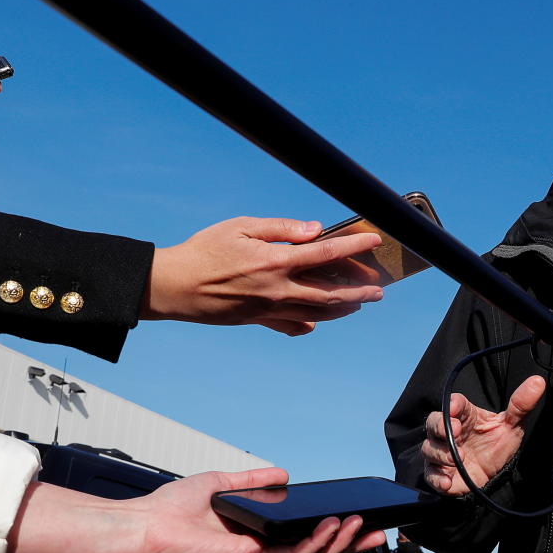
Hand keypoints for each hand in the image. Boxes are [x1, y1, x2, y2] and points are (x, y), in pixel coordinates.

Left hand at [135, 468, 385, 552]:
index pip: (302, 539)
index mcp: (256, 535)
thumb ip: (253, 482)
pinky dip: (312, 544)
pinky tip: (327, 528)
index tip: (358, 520)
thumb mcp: (220, 485)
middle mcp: (258, 550)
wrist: (145, 524)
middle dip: (348, 547)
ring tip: (357, 525)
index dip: (333, 534)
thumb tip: (283, 474)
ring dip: (336, 545)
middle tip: (376, 533)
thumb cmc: (171, 509)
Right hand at [142, 216, 384, 335]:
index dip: (354, 247)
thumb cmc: (204, 250)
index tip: (374, 241)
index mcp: (276, 261)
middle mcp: (279, 290)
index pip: (326, 253)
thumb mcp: (242, 226)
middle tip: (379, 289)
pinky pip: (290, 326)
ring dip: (343, 309)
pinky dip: (309, 324)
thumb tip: (315, 230)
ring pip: (317, 313)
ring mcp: (270, 309)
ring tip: (359, 303)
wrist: (173, 286)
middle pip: (332, 293)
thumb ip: (282, 228)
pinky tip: (317, 321)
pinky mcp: (258, 321)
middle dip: (360, 291)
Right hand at [421, 375, 545, 495]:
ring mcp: (440, 453)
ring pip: (429, 448)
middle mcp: (448, 432)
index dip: (452, 404)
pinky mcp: (438, 474)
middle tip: (455, 430)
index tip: (456, 408)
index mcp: (464, 416)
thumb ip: (521, 405)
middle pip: (433, 422)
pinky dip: (437, 478)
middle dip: (439, 425)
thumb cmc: (497, 446)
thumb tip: (538, 382)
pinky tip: (447, 481)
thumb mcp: (512, 425)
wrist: (494, 476)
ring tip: (457, 458)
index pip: (453, 404)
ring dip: (440, 453)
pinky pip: (430, 475)